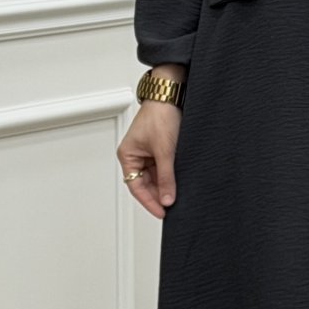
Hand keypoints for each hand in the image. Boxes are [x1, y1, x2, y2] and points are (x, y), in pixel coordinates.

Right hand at [117, 101, 181, 219]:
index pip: (136, 187)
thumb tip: (168, 198)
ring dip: (166, 186)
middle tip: (172, 207)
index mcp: (128, 155)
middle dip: (159, 195)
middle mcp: (136, 155)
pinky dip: (171, 176)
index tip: (162, 213)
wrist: (172, 95)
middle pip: (146, 184)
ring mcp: (149, 153)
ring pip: (157, 177)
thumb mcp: (164, 151)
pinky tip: (180, 183)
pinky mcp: (162, 149)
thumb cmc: (160, 114)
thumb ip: (166, 177)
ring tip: (177, 196)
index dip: (149, 201)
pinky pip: (165, 168)